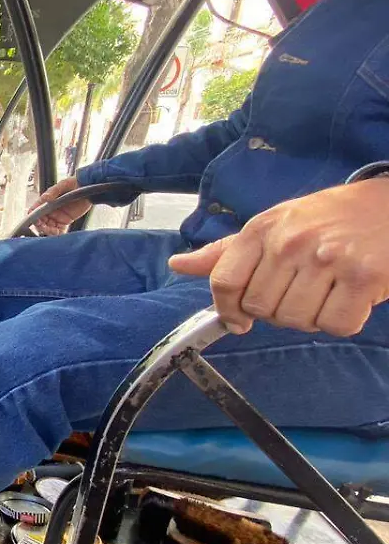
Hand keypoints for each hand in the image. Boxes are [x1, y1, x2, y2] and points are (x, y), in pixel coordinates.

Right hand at [28, 176, 89, 235]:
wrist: (89, 188)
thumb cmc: (75, 183)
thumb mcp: (64, 184)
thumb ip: (53, 191)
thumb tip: (45, 198)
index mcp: (46, 200)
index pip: (35, 210)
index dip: (33, 216)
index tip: (37, 220)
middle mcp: (50, 209)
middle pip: (40, 221)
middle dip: (41, 226)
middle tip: (46, 228)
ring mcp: (57, 216)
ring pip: (48, 227)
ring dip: (48, 231)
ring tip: (53, 232)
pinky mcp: (65, 221)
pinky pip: (59, 230)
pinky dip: (57, 234)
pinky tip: (58, 234)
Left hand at [168, 178, 388, 336]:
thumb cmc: (328, 218)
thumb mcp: (273, 224)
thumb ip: (227, 252)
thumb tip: (178, 265)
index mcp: (262, 229)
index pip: (224, 281)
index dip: (226, 309)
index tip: (237, 320)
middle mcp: (291, 242)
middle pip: (259, 308)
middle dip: (275, 311)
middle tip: (299, 291)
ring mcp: (328, 259)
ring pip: (294, 320)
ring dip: (309, 317)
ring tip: (325, 292)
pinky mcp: (365, 278)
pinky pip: (334, 325)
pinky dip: (340, 322)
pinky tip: (348, 299)